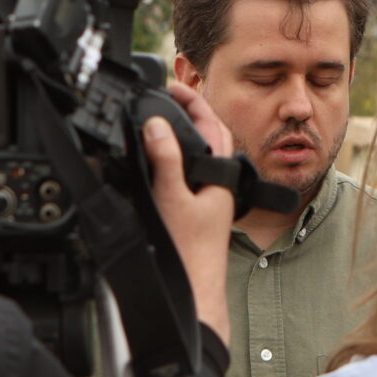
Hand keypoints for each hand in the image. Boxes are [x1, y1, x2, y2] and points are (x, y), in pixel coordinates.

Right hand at [145, 81, 234, 345]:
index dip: (192, 100)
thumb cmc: (189, 253)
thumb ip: (166, 160)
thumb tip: (156, 126)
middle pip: (207, 136)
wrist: (194, 291)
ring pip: (197, 155)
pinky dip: (172, 158)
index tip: (171, 86)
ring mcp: (206, 197)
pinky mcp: (193, 211)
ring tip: (159, 119)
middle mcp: (217, 183)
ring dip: (181, 134)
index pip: (211, 123)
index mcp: (220, 175)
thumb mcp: (172, 198)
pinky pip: (186, 173)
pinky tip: (156, 161)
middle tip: (164, 96)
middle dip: (187, 112)